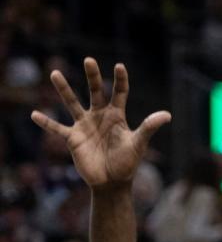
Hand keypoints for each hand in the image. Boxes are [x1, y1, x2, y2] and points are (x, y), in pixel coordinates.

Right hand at [30, 60, 170, 189]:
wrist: (112, 182)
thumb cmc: (128, 162)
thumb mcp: (138, 143)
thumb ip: (149, 127)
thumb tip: (167, 115)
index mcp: (117, 114)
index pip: (120, 91)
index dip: (120, 79)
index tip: (119, 66)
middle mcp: (100, 115)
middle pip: (95, 90)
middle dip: (92, 75)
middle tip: (88, 59)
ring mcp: (85, 125)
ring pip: (72, 103)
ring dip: (64, 89)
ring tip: (55, 72)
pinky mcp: (73, 139)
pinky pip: (57, 128)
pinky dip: (46, 122)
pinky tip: (34, 114)